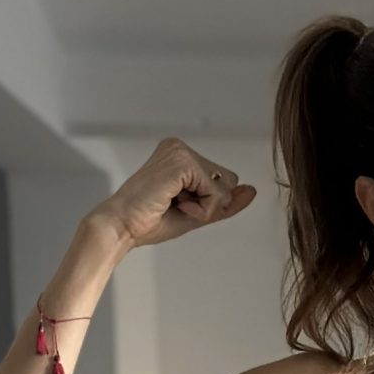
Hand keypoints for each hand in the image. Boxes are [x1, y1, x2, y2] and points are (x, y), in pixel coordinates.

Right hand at [90, 138, 257, 252]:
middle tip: (175, 205)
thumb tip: (252, 191)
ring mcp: (180, 151)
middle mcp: (180, 147)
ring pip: (224, 187)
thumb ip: (225, 202)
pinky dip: (202, 207)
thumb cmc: (149, 220)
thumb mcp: (197, 212)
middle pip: (228, 181)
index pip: (223, 180)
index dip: (210, 203)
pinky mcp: (181, 162)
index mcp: (180, 154)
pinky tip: (175, 203)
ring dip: (205, 207)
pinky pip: (216, 191)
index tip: (177, 204)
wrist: (121, 226)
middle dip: (210, 203)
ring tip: (173, 204)